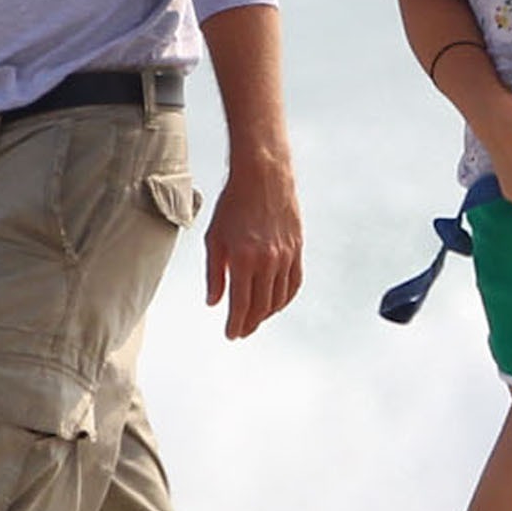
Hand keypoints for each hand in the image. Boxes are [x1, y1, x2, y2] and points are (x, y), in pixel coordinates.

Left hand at [202, 159, 302, 339]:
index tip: (230, 334)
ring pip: (278, 298)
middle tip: (241, 331)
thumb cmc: (234, 203)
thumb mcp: (214, 238)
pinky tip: (276, 303)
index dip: (235, 324)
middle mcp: (267, 261)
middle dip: (250, 323)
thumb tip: (214, 301)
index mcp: (243, 259)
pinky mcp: (297, 249)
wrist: (263, 176)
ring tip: (256, 320)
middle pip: (261, 306)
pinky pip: (294, 283)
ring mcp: (286, 256)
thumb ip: (214, 273)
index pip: (240, 304)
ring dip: (267, 314)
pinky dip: (285, 298)